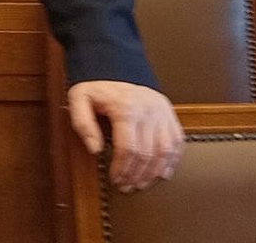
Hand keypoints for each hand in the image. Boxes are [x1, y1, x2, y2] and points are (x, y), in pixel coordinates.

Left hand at [67, 80, 183, 191]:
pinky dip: (171, 161)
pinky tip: (162, 173)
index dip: (122, 169)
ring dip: (154, 172)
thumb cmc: (96, 87)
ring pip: (165, 152)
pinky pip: (177, 143)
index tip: (115, 180)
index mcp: (126, 108)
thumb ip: (82, 123)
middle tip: (127, 187)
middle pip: (147, 154)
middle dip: (137, 175)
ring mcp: (163, 113)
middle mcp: (149, 111)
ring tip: (142, 183)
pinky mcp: (170, 115)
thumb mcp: (79, 99)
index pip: (128, 148)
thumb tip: (95, 150)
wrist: (116, 67)